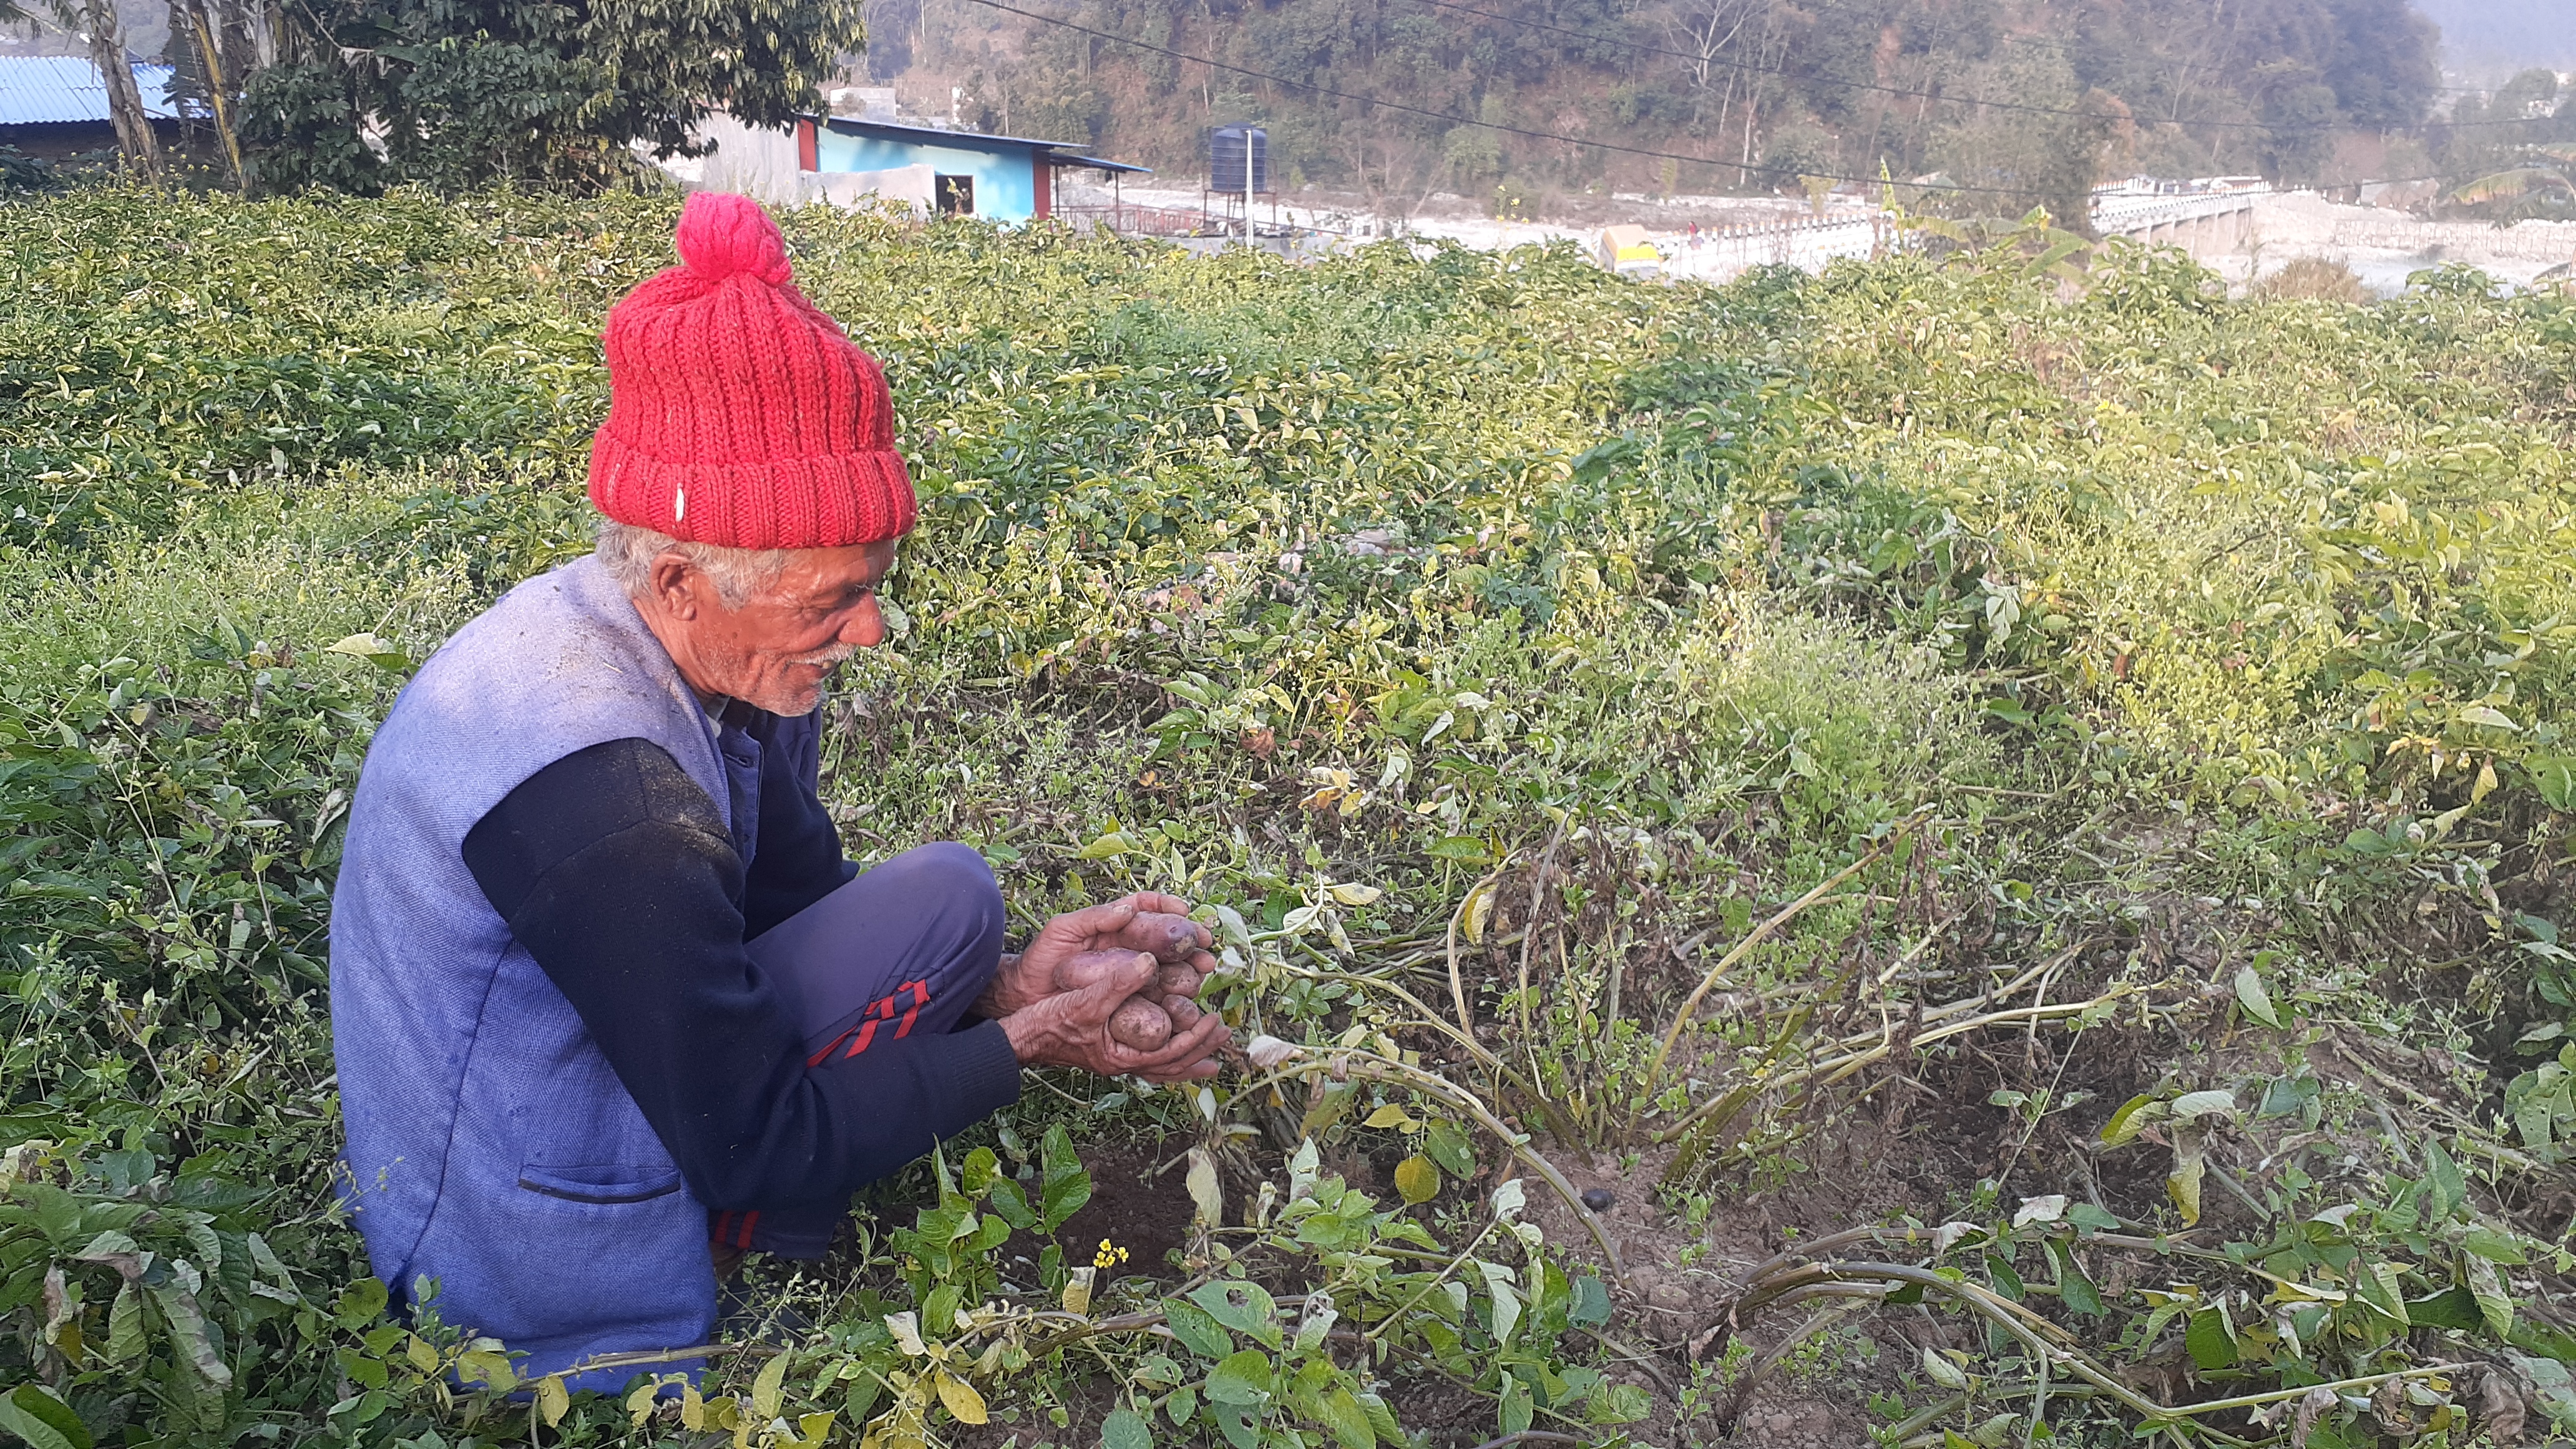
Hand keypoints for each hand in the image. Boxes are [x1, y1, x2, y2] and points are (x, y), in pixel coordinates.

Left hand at [979, 893, 1217, 1017]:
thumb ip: (1094, 917)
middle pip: (1165, 940)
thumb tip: (1129, 908)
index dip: (1168, 908)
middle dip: (1189, 942)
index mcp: (1112, 925)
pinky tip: (1185, 999)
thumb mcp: (1062, 930)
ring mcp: (1124, 971)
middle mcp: (1123, 946)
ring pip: (1165, 967)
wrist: (1023, 996)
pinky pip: (1152, 994)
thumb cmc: (1040, 959)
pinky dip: (1171, 995)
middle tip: (1206, 949)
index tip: (1185, 912)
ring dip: (1187, 969)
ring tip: (1202, 972)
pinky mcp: (1122, 996)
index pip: (1147, 908)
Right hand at [997, 948, 1231, 1082]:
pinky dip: (1164, 1053)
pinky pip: (1146, 1058)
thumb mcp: (1085, 999)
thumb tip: (1149, 962)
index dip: (1197, 1036)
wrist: (1020, 1036)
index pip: (1172, 1052)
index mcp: (1122, 1056)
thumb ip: (1118, 982)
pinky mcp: (1108, 1050)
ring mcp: (1116, 1058)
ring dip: (1186, 1057)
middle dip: (1201, 1051)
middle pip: (1172, 1065)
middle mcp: (1123, 1062)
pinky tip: (1168, 1044)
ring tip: (1209, 1055)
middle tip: (1224, 1037)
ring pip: (1160, 1066)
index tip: (1216, 1018)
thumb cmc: (1049, 1022)